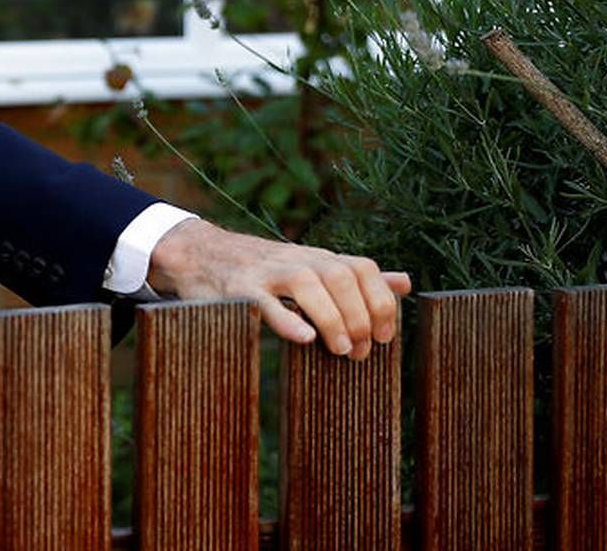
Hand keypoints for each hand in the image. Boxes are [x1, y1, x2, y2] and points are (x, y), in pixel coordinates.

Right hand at [146, 219, 410, 359]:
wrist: (202, 253)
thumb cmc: (265, 269)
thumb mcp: (313, 267)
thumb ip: (356, 277)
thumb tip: (404, 283)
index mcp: (318, 258)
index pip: (361, 268)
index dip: (381, 301)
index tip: (386, 337)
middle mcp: (297, 259)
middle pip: (340, 275)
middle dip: (359, 315)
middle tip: (361, 352)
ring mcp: (267, 272)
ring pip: (307, 284)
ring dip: (332, 318)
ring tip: (339, 349)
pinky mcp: (240, 288)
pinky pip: (265, 301)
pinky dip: (287, 319)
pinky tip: (303, 338)